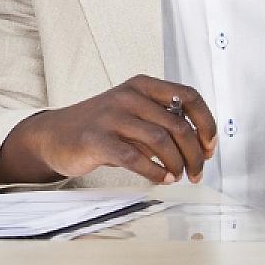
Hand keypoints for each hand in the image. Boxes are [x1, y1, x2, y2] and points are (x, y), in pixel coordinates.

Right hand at [0, 76, 217, 184]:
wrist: (54, 135)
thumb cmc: (101, 127)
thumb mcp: (133, 113)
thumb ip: (162, 120)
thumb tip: (201, 145)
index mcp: (141, 86)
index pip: (189, 97)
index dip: (206, 123)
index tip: (209, 146)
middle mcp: (127, 96)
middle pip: (178, 125)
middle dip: (195, 154)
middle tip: (197, 172)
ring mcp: (110, 116)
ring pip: (160, 141)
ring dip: (177, 164)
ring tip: (178, 176)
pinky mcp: (96, 139)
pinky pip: (135, 158)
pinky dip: (155, 172)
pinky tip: (161, 179)